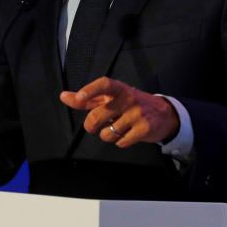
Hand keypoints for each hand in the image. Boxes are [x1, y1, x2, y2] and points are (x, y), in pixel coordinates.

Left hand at [59, 77, 179, 147]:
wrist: (163, 114)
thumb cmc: (130, 104)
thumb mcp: (110, 98)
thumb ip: (87, 99)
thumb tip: (64, 96)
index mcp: (119, 89)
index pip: (104, 84)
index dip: (90, 90)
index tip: (80, 97)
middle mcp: (129, 98)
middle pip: (97, 116)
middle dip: (91, 126)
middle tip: (94, 126)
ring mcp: (138, 113)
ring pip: (108, 133)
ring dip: (108, 135)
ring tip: (117, 128)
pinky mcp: (145, 129)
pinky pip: (121, 142)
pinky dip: (120, 141)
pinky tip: (127, 134)